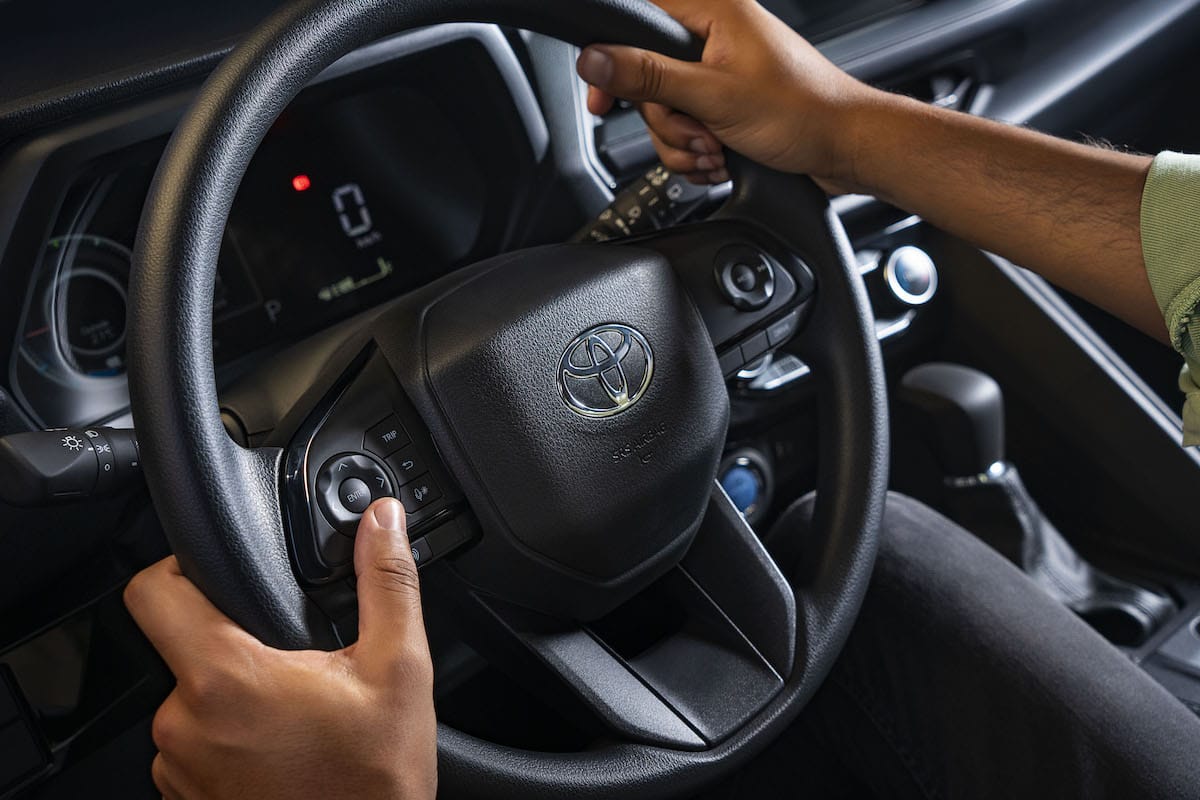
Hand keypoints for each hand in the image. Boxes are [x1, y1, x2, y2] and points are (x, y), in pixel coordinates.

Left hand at [124, 498, 436, 799]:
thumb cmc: (374, 783)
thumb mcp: (398, 669)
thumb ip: (385, 583)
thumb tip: (381, 522)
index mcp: (226, 678)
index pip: (152, 591)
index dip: (180, 565)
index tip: (217, 571)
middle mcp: (182, 725)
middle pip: (183, 644)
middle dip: (235, 641)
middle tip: (293, 660)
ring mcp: (178, 769)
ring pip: (191, 698)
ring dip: (233, 695)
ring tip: (295, 711)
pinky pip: (194, 745)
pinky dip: (230, 737)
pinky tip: (283, 747)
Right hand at [575, 0, 883, 189]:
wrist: (843, 148)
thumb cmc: (804, 111)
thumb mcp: (715, 96)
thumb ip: (649, 76)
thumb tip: (595, 59)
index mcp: (713, 9)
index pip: (638, 17)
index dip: (614, 57)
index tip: (606, 97)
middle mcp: (714, 34)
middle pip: (646, 76)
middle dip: (667, 119)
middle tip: (699, 131)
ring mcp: (718, 71)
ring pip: (664, 110)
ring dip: (683, 142)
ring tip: (717, 148)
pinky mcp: (723, 103)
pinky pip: (684, 129)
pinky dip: (696, 152)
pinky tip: (721, 157)